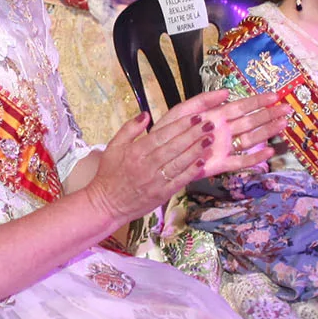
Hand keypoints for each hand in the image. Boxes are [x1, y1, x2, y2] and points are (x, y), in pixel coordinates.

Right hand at [88, 90, 285, 216]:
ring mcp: (155, 181)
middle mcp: (147, 165)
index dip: (181, 125)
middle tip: (210, 123)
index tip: (195, 116)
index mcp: (136, 152)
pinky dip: (192, 171)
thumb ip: (129, 129)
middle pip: (175, 146)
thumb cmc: (110, 175)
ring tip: (211, 139)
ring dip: (197, 150)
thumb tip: (146, 114)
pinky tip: (203, 161)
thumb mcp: (113, 147)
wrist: (107, 204)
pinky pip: (180, 180)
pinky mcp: (161, 194)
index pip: (163, 135)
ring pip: (180, 162)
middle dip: (194, 134)